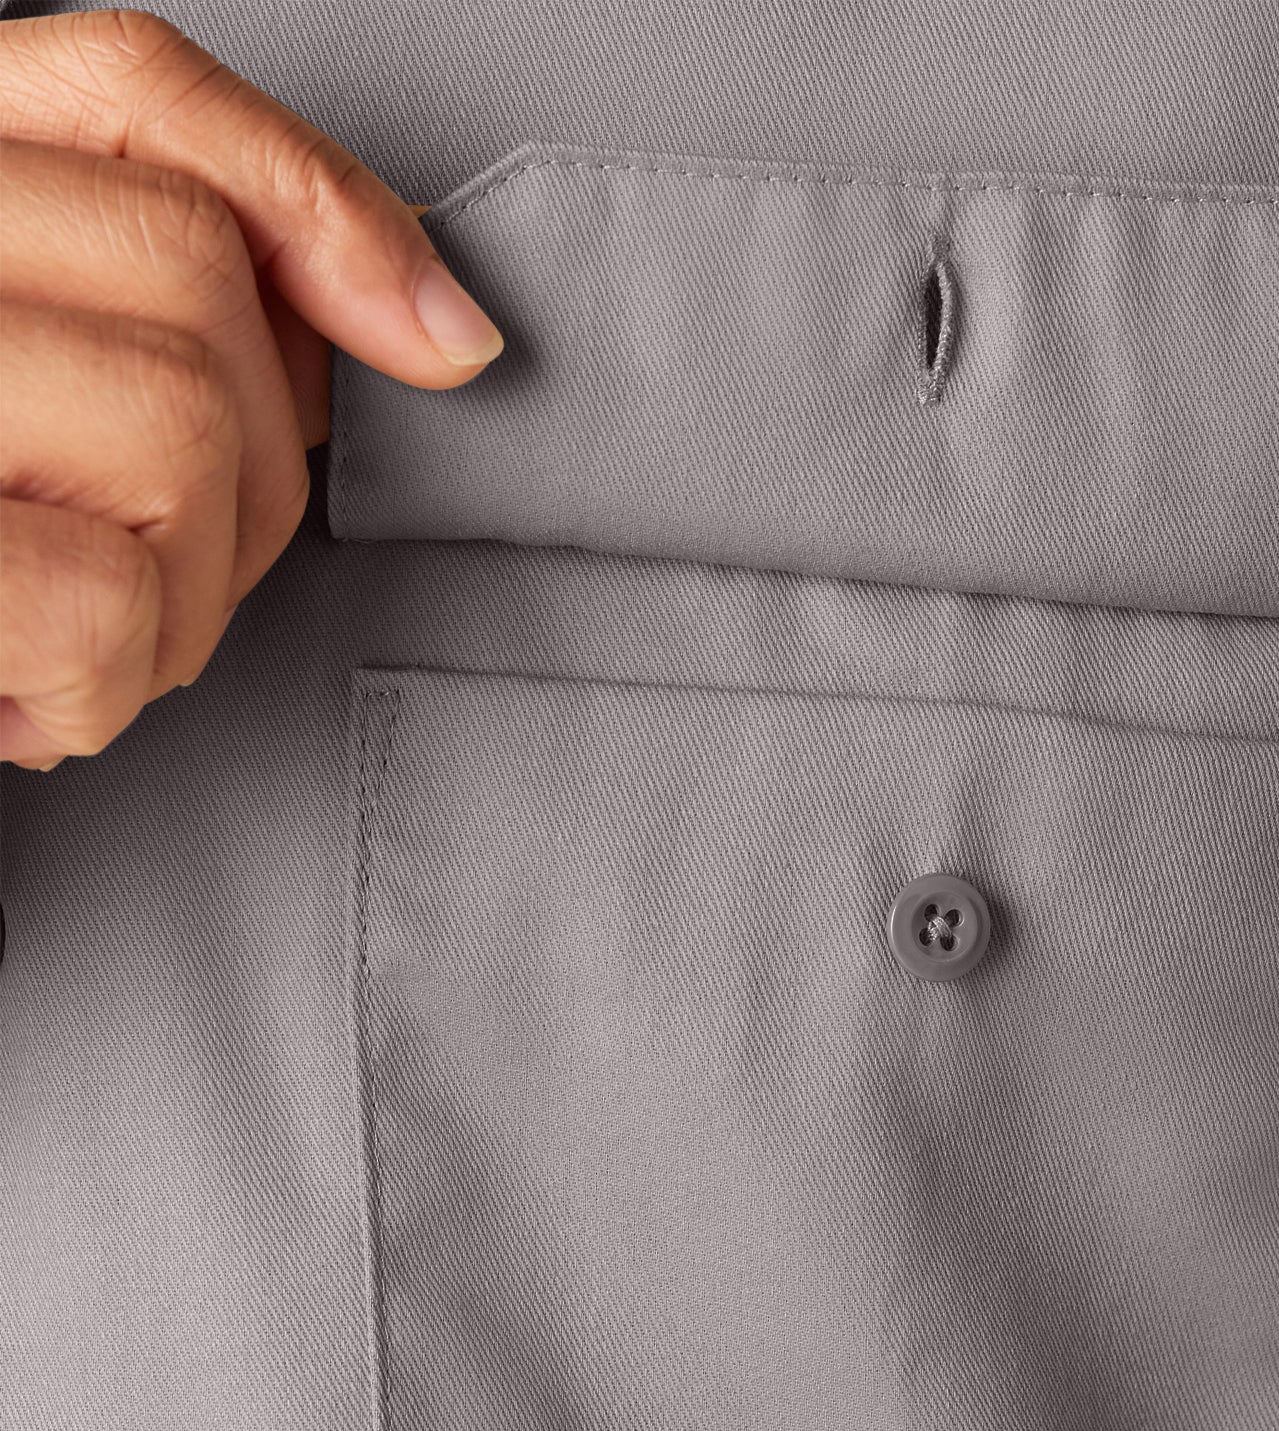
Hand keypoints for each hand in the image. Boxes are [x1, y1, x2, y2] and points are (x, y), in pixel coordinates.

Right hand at [0, 8, 502, 769]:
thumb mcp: (44, 390)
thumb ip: (171, 305)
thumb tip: (441, 330)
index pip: (133, 88)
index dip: (321, 208)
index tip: (439, 343)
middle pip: (192, 282)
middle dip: (252, 473)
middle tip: (160, 574)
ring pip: (172, 431)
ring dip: (181, 601)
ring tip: (80, 644)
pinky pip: (93, 597)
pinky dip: (99, 684)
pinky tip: (23, 699)